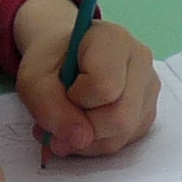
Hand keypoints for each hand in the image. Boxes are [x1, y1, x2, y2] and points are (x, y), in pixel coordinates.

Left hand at [13, 0, 159, 157]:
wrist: (66, 57)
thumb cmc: (52, 61)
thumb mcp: (33, 79)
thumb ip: (48, 107)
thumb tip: (79, 139)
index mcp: (113, 39)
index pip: (104, 86)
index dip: (76, 99)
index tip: (65, 89)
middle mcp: (140, 61)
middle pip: (120, 117)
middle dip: (84, 128)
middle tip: (61, 117)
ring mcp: (148, 89)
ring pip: (123, 134)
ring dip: (88, 140)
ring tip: (68, 122)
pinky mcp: (147, 112)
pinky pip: (125, 140)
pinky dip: (98, 142)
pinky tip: (85, 124)